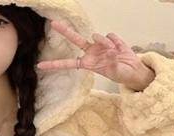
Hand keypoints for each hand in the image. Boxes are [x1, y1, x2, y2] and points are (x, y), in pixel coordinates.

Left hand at [37, 20, 155, 90]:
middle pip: (75, 40)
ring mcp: (99, 45)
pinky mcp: (109, 39)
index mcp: (88, 64)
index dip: (54, 65)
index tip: (40, 66)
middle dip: (65, 31)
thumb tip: (108, 47)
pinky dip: (116, 42)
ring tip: (115, 52)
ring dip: (107, 43)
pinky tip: (119, 48)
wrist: (132, 70)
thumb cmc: (121, 74)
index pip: (68, 64)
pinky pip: (110, 35)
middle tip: (53, 23)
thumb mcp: (115, 72)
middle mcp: (91, 53)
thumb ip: (110, 60)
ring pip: (98, 36)